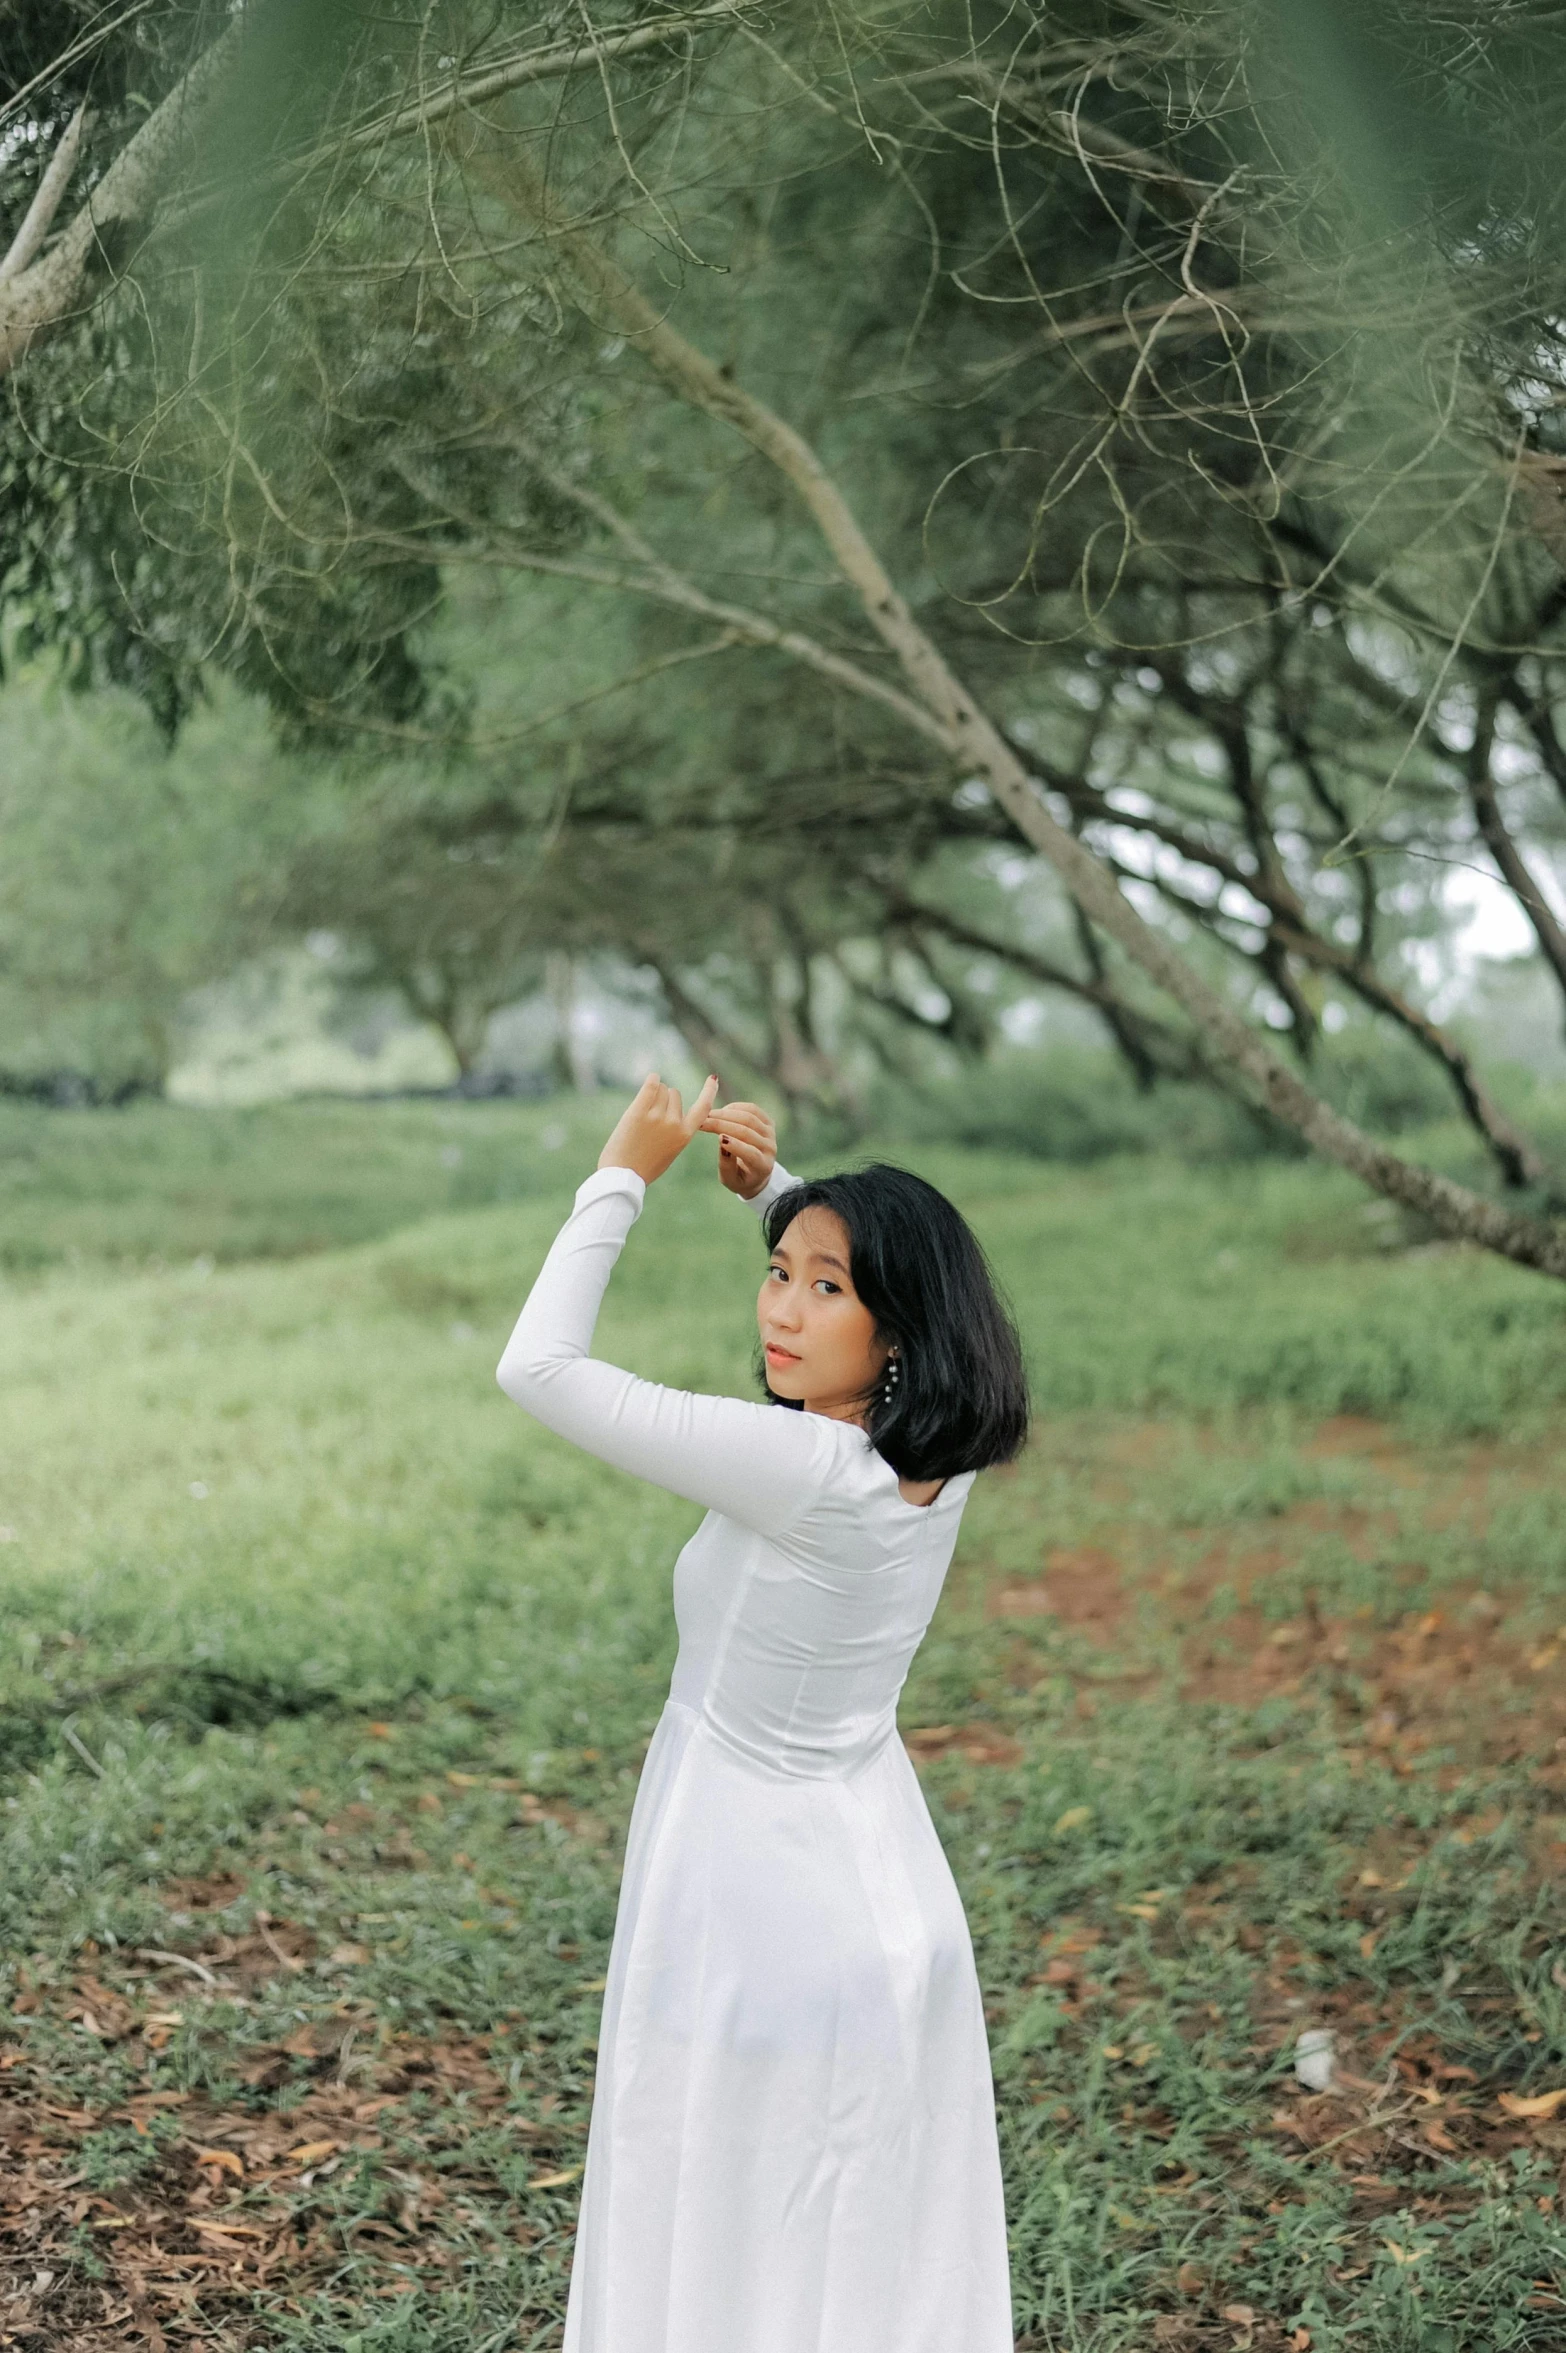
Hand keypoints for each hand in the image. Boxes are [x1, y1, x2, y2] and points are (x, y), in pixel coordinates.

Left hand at [597, 1073, 719, 1185]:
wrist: (622, 1176)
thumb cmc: (643, 1166)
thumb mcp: (669, 1151)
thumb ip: (675, 1131)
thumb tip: (670, 1106)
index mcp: (684, 1136)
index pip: (704, 1108)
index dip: (709, 1091)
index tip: (713, 1078)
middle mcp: (674, 1123)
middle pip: (674, 1094)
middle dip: (665, 1099)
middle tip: (651, 1115)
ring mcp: (656, 1117)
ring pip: (661, 1089)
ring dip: (654, 1093)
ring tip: (643, 1112)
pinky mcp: (638, 1112)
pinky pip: (650, 1086)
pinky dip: (652, 1080)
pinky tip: (652, 1078)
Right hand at [698, 1098, 776, 1199]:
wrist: (757, 1172)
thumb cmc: (740, 1178)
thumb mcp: (730, 1180)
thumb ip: (726, 1165)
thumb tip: (721, 1141)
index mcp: (763, 1166)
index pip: (752, 1153)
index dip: (736, 1145)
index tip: (718, 1138)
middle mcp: (770, 1149)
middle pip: (747, 1132)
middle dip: (722, 1125)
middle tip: (702, 1122)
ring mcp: (770, 1134)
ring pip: (749, 1117)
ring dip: (725, 1114)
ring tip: (708, 1115)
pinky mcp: (768, 1122)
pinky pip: (752, 1109)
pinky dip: (735, 1108)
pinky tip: (721, 1112)